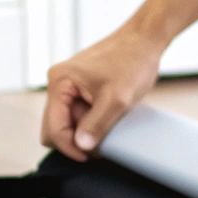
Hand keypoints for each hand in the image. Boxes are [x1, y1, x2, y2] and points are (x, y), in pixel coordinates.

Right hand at [41, 28, 164, 161]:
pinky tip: (109, 117)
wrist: (144, 40)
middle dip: (75, 140)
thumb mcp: (117, 99)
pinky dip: (90, 121)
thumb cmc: (132, 62)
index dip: (69, 147)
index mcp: (60, 82)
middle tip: (100, 145)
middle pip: (54, 127)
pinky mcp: (78, 87)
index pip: (53, 128)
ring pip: (66, 122)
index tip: (90, 157)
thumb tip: (82, 146)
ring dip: (85, 130)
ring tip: (109, 125)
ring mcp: (67, 85)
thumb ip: (98, 124)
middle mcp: (58, 82)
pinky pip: (77, 113)